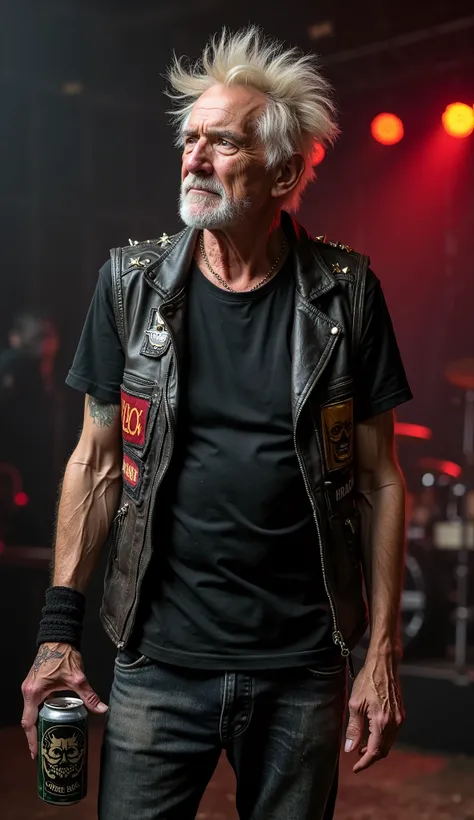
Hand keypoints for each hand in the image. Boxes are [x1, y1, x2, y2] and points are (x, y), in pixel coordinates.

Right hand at [21, 642, 107, 759]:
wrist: (58, 638)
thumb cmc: (63, 655)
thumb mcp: (77, 678)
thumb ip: (89, 695)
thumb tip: (102, 709)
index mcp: (34, 692)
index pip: (29, 722)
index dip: (31, 739)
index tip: (35, 752)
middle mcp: (28, 691)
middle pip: (28, 719)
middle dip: (34, 736)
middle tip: (42, 750)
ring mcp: (30, 687)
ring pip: (31, 711)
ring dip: (37, 725)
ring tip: (46, 739)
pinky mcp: (35, 684)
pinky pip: (35, 703)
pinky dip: (40, 713)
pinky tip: (51, 719)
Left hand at [344, 651, 403, 772]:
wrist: (384, 665)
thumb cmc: (368, 680)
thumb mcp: (355, 703)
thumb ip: (353, 728)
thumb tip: (349, 748)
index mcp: (382, 722)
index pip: (374, 751)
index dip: (365, 762)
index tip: (355, 768)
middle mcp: (394, 722)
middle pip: (384, 750)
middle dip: (371, 757)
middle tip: (357, 759)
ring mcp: (399, 718)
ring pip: (389, 742)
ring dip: (376, 748)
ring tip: (362, 747)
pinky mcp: (400, 713)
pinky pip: (392, 733)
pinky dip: (382, 738)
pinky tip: (372, 734)